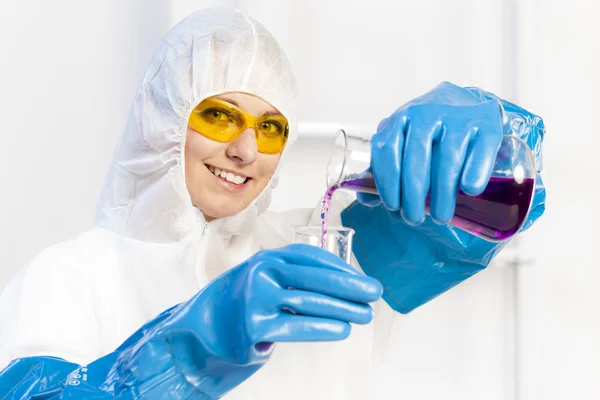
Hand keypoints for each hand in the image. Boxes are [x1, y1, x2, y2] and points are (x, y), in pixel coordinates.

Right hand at [128, 244, 382, 397]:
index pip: (311, 257)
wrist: (198, 330)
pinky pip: (296, 326)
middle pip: (314, 278)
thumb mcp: (262, 279)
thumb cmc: (239, 304)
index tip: (362, 278)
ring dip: (343, 308)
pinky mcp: (253, 326)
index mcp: (266, 258)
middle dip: (350, 286)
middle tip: (374, 293)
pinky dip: (323, 327)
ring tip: (364, 315)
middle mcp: (261, 272)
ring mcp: (256, 298)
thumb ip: (292, 278)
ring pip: (309, 302)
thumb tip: (340, 286)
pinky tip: (342, 329)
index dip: (341, 268)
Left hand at [357, 81, 502, 225]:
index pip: (387, 150)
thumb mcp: (401, 141)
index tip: (393, 206)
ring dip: (443, 194)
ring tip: (440, 216)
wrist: (468, 103)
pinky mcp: (487, 125)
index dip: (387, 182)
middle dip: (413, 196)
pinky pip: (480, 152)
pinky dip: (474, 173)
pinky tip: (469, 190)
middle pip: (416, 160)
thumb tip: (366, 199)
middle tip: (414, 219)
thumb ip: (383, 168)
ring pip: (447, 160)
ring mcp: (458, 117)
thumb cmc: (428, 131)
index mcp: (401, 119)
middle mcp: (427, 113)